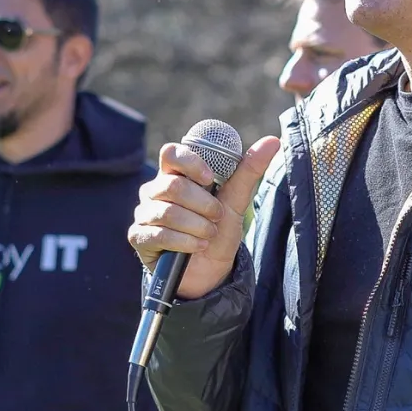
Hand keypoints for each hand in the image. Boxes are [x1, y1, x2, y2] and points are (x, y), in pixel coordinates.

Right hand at [128, 134, 279, 299]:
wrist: (211, 269)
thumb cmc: (218, 230)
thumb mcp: (236, 201)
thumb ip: (249, 171)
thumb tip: (272, 141)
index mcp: (174, 174)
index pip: (171, 153)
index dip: (190, 163)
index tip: (209, 178)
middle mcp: (154, 190)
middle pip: (173, 186)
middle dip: (203, 205)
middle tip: (217, 217)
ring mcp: (144, 213)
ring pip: (168, 212)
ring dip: (197, 226)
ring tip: (209, 235)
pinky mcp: (139, 236)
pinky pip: (159, 234)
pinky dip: (184, 242)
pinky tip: (197, 247)